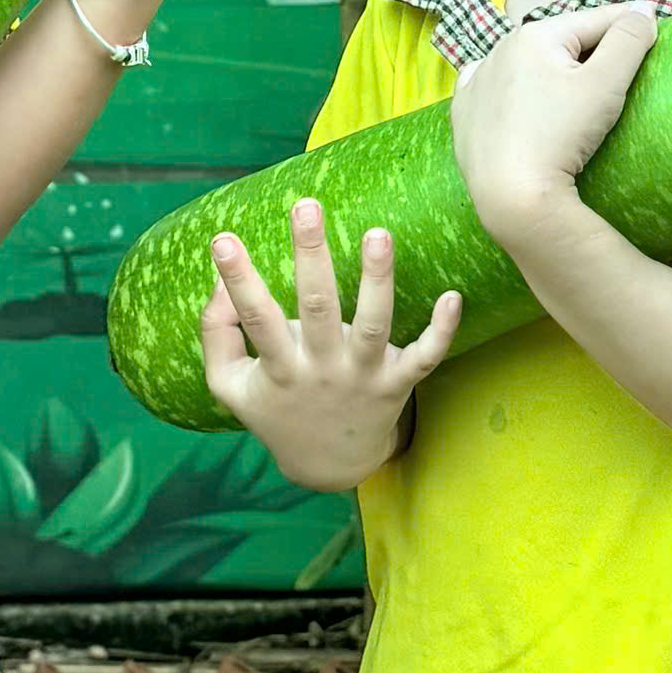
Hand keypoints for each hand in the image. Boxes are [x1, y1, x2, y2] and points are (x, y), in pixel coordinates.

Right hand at [201, 200, 461, 490]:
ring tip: (378, 233)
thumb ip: (218, 333)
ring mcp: (363, 376)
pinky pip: (425, 358)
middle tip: (306, 206)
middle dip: (312, 255)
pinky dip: (442, 331)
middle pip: (317, 309)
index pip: (256, 319)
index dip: (239, 281)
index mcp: (280, 368)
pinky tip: (454, 296)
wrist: (329, 466)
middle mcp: (323, 369)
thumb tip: (219, 282)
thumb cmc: (277, 410)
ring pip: (374, 326)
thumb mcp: (231, 385)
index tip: (223, 240)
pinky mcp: (397, 384)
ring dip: (378, 280)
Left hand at [450, 2, 657, 248]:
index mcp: (535, 35)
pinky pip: (494, 91)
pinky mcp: (464, 115)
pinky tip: (521, 100)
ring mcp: (476, 82)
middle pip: (559, 42)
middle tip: (617, 65)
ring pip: (525, 64)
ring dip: (550, 67)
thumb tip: (643, 9)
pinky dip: (513, 90)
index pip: (595, 20)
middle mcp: (499, 48)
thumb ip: (627, 40)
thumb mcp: (605, 84)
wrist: (510, 197)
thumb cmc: (561, 135)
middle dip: (588, 48)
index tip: (652, 27)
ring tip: (574, 86)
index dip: (627, 25)